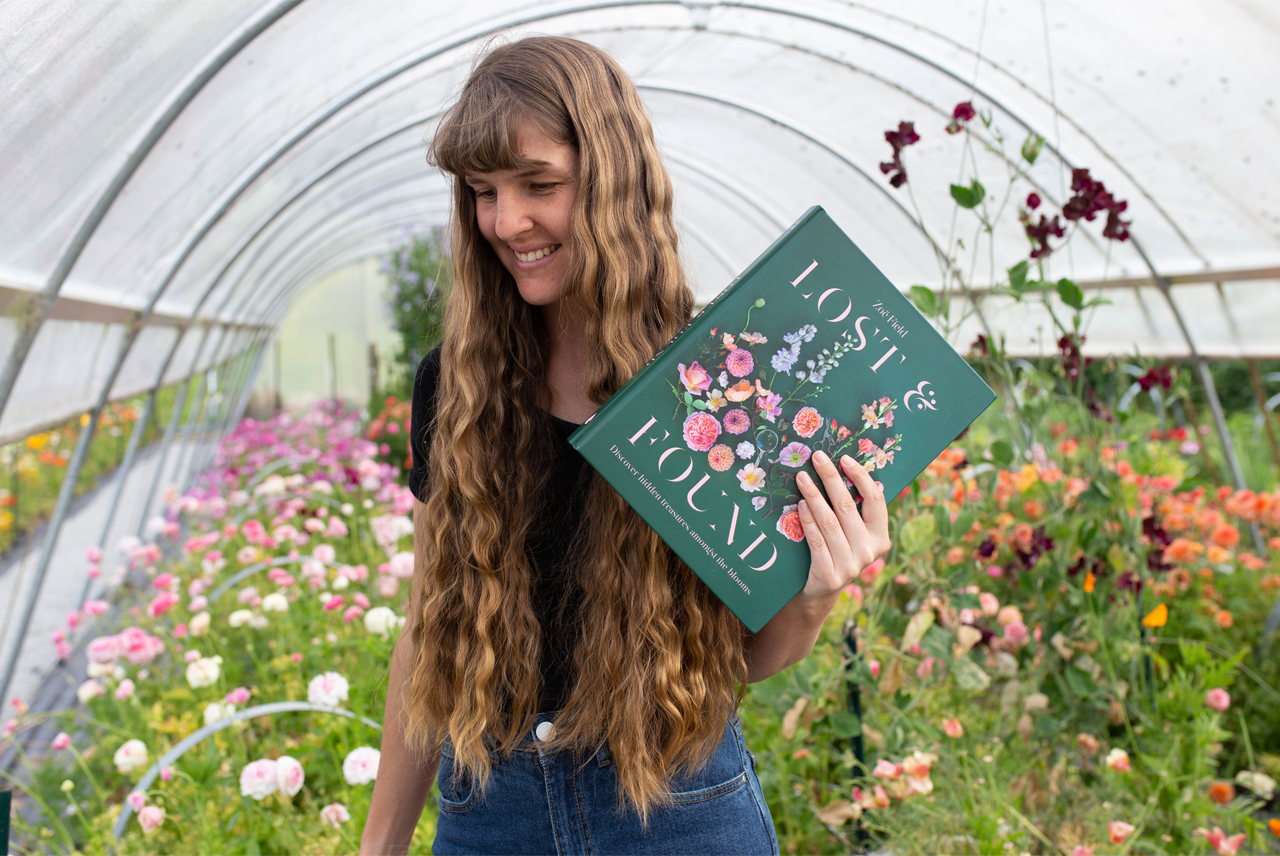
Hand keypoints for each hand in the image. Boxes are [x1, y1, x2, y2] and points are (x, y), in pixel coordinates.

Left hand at [793, 451, 890, 600]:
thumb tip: (845, 468)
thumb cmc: (835, 551)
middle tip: (817, 458)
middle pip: (848, 506)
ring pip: (830, 522)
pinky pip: (816, 540)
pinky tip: (800, 504)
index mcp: (881, 537)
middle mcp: (870, 551)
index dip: (861, 477)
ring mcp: (851, 565)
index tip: (844, 459)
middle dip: (831, 478)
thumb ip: (853, 510)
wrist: (820, 590)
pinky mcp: (831, 574)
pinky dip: (807, 520)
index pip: (875, 501)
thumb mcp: (850, 532)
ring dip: (814, 496)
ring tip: (802, 478)